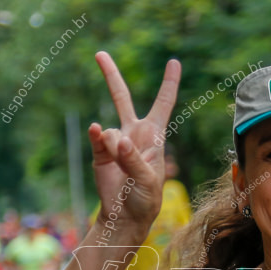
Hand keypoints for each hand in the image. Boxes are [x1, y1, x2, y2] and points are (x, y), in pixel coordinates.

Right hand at [88, 51, 180, 238]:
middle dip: (110, 76)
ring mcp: (115, 142)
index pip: (163, 103)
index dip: (169, 83)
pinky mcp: (99, 152)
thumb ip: (133, 161)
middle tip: (99, 54)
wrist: (124, 215)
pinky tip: (97, 137)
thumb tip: (118, 140)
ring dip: (113, 148)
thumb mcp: (147, 182)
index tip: (174, 62)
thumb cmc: (146, 199)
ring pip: (109, 130)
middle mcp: (134, 134)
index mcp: (154, 137)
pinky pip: (96, 137)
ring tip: (121, 169)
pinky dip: (97, 139)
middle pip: (122, 98)